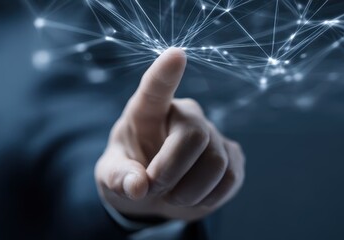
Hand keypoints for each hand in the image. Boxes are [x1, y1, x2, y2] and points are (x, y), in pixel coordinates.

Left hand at [95, 48, 244, 220]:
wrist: (154, 196)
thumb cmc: (129, 176)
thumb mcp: (111, 179)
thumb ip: (118, 179)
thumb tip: (137, 186)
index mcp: (146, 111)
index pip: (156, 87)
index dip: (166, 73)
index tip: (176, 55)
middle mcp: (183, 114)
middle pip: (194, 136)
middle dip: (171, 172)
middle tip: (152, 189)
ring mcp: (212, 133)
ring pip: (217, 162)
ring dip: (189, 192)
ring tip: (171, 196)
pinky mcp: (232, 155)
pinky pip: (231, 178)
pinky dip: (208, 198)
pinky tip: (192, 197)